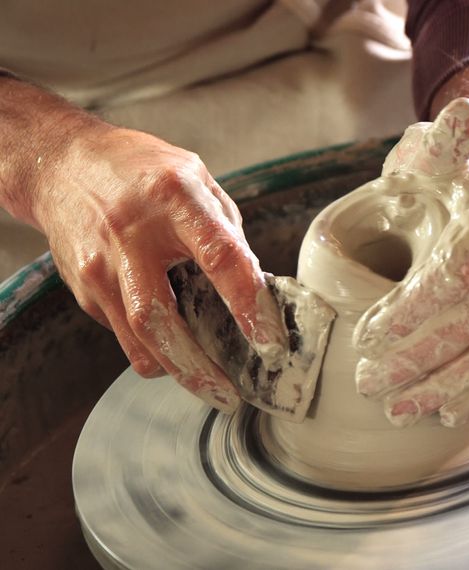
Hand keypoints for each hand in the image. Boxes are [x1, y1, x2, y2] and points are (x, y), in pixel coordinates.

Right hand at [31, 124, 286, 410]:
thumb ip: (227, 233)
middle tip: (229, 394)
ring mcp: (100, 265)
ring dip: (176, 370)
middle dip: (197, 366)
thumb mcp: (198, 181)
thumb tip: (257, 288)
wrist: (63, 164)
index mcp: (175, 198)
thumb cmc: (142, 171)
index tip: (269, 339)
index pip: (220, 257)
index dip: (248, 303)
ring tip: (210, 387)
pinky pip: (123, 331)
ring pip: (136, 337)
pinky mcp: (84, 287)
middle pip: (160, 317)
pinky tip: (174, 349)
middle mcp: (131, 235)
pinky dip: (152, 347)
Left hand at [351, 99, 468, 426]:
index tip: (364, 337)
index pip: (458, 270)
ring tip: (397, 407)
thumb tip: (462, 116)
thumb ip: (441, 143)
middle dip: (417, 358)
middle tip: (369, 381)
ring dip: (445, 387)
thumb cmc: (447, 189)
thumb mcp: (433, 159)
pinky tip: (442, 410)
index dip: (409, 311)